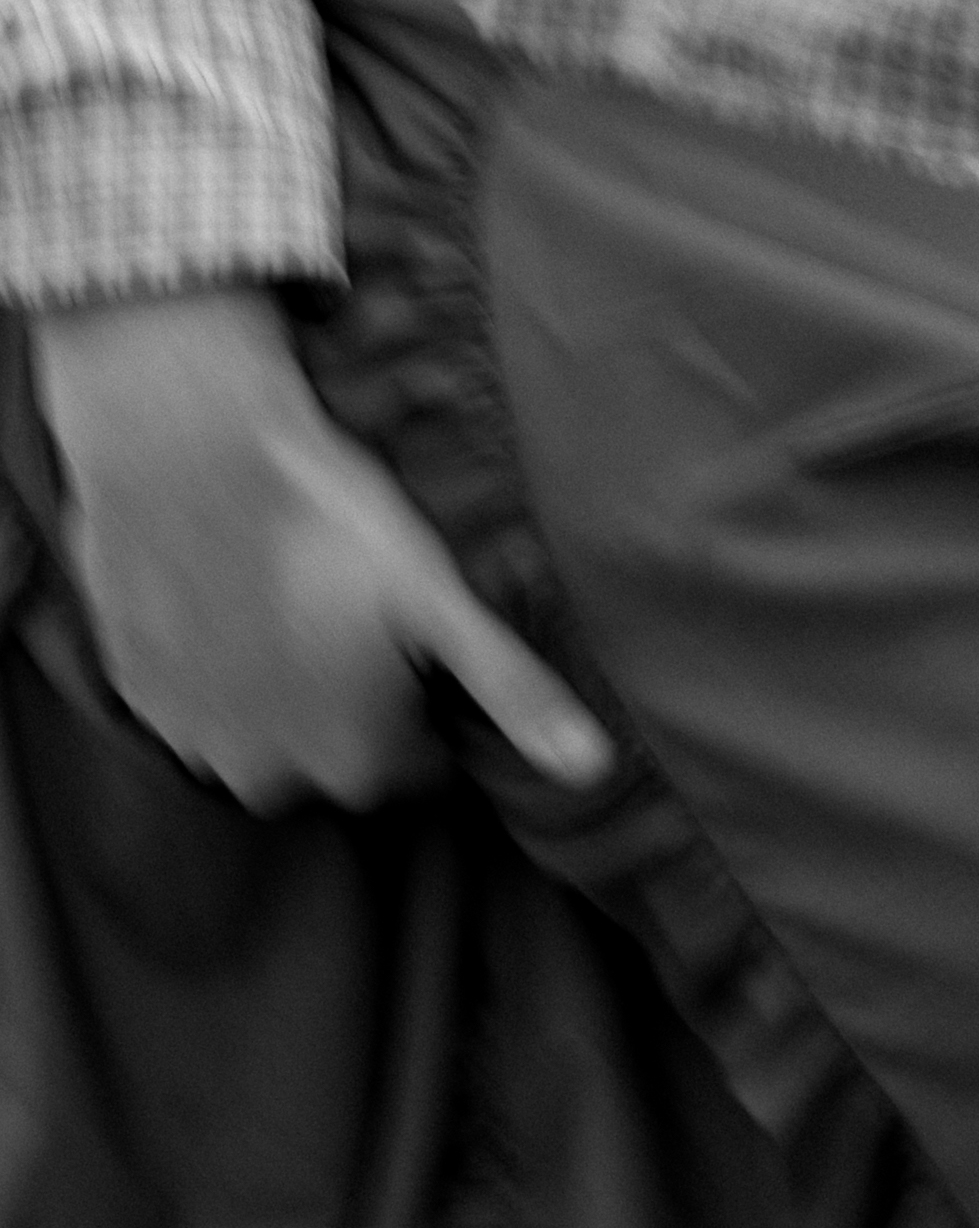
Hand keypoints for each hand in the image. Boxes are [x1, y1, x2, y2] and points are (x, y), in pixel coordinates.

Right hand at [32, 280, 612, 809]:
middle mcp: (267, 777)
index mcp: (354, 765)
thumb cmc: (331, 521)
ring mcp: (191, 739)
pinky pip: (194, 696)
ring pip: (263, 729)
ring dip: (280, 684)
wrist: (186, 450)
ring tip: (294, 591)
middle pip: (339, 753)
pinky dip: (214, 660)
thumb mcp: (443, 600)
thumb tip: (594, 772)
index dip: (428, 695)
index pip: (420, 761)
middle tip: (354, 605)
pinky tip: (231, 592)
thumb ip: (514, 693)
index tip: (419, 635)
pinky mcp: (136, 693)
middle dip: (355, 698)